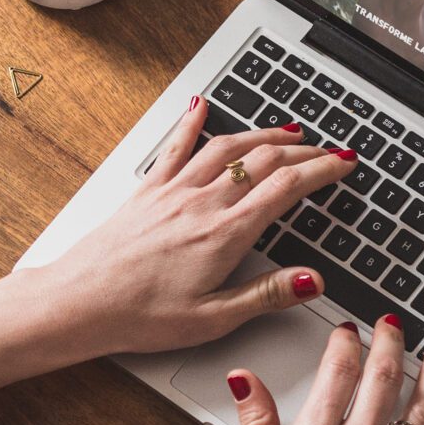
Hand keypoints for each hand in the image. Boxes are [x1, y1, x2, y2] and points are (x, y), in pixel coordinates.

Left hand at [39, 97, 354, 358]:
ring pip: (227, 147)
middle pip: (264, 161)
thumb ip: (266, 295)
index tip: (344, 164)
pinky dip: (193, 123)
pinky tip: (202, 105)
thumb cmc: (138, 316)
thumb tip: (311, 280)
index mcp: (225, 235)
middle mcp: (201, 203)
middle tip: (327, 149)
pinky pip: (175, 147)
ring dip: (263, 133)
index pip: (288, 188)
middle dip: (304, 150)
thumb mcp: (213, 319)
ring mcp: (172, 192)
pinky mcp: (147, 192)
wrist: (79, 302)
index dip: (323, 171)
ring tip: (288, 129)